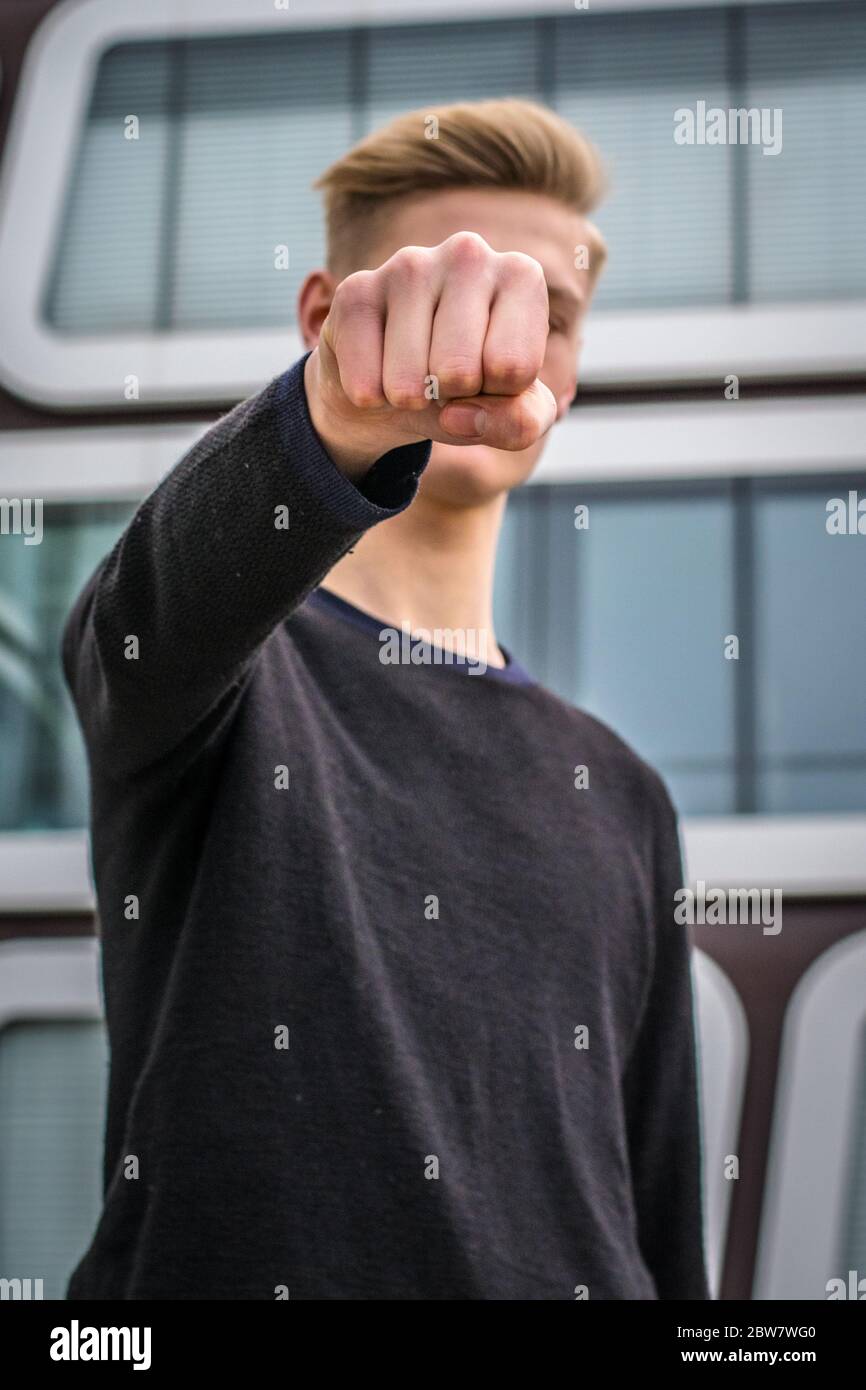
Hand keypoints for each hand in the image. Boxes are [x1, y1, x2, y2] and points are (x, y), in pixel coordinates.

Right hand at [304, 231, 558, 480]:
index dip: (498, 395)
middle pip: (461, 372)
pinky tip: (378, 369)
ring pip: (410, 381)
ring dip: (410, 400)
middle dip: (451, 397)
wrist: (393, 386)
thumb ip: (521, 423)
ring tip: (414, 374)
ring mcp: (408, 265)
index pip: (514, 369)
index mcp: (521, 276)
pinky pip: (365, 383)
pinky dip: (371, 397)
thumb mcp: (514, 413)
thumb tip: (456, 415)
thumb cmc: (468, 388)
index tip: (490, 375)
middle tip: (446, 378)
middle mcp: (468, 254)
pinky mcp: (355, 290)